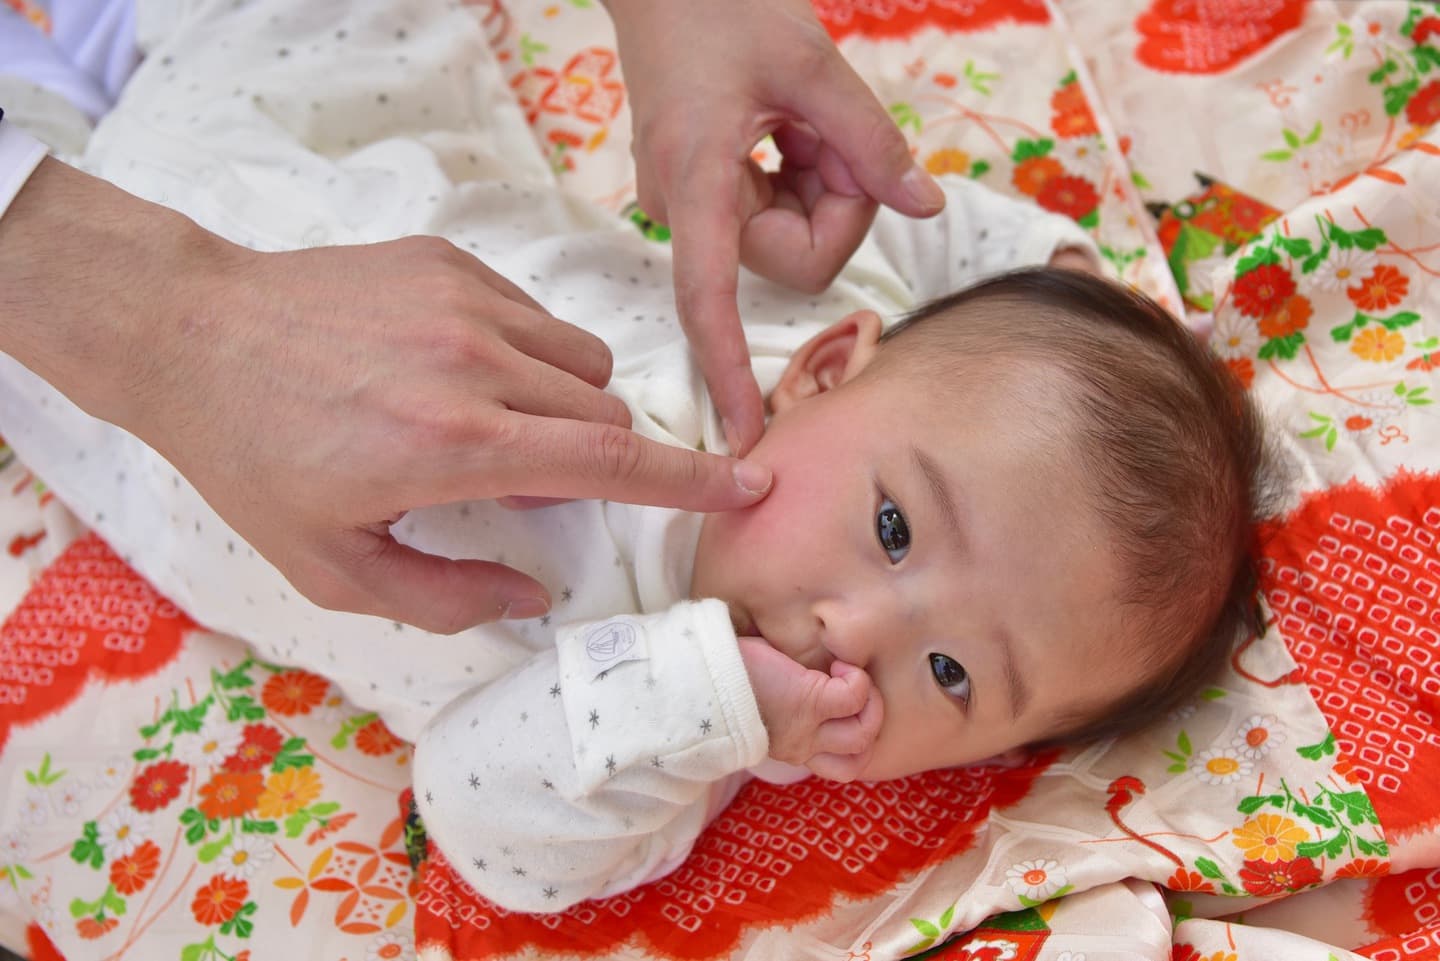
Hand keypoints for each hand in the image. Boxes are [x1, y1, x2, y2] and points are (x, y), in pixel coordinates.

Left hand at [0, 160, 774, 633]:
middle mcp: (476, 364)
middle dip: (601, 459)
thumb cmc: (255, 459)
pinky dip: (526, 357)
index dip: (691, 482)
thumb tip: (532, 592)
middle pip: (609, 414)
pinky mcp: (449, 261)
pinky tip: (450, 369)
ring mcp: (465, 301)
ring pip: (584, 362)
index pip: (610, 464)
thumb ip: (445, 595)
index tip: (749, 484)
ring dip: (568, 406)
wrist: (191, 333)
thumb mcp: (332, 565)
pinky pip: (536, 318)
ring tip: (494, 423)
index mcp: (455, 446)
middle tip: (529, 481)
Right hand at [606, 0, 945, 454]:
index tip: (743, 436)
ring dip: (821, 185)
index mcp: (696, 181)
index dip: (729, 368)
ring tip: (799, 121)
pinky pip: (775, 216)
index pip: (709, 296)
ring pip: (790, 240)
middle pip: (792, 260)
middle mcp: (685, 209)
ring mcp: (693, 206)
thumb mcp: (811, 63)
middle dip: (836, 205)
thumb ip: (874, 142)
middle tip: (831, 134)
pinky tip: (783, 129)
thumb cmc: (722, 8)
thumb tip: (927, 208)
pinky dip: (801, 178)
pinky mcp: (707, 195)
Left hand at [738, 637, 883, 781]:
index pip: (838, 767)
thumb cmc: (727, 680)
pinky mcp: (809, 701)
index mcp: (793, 747)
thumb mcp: (763, 703)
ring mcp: (808, 728)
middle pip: (858, 760)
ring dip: (869, 704)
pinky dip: (856, 679)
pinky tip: (838, 666)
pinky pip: (853, 697)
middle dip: (869, 725)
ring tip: (849, 679)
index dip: (851, 740)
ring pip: (863, 736)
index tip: (837, 707)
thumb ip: (786, 703)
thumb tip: (802, 677)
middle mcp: (803, 746)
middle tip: (853, 694)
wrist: (703, 677)